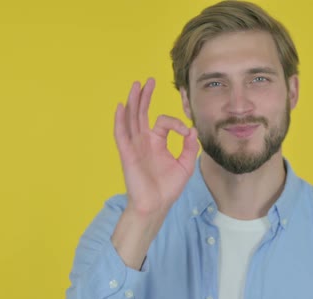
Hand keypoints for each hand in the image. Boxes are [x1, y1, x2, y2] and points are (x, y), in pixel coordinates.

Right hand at [114, 78, 199, 214]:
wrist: (156, 205)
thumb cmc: (168, 188)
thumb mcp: (185, 164)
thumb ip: (189, 146)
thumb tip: (191, 129)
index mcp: (157, 142)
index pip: (164, 121)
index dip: (177, 123)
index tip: (186, 131)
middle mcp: (144, 141)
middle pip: (141, 113)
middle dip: (145, 96)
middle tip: (150, 80)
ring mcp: (134, 146)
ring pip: (131, 119)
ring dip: (133, 102)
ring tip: (136, 85)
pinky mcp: (127, 154)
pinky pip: (121, 134)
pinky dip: (120, 120)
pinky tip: (121, 106)